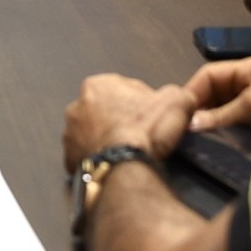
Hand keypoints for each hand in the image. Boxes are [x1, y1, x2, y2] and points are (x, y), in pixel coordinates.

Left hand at [62, 73, 196, 170]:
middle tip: (140, 134)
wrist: (125, 165)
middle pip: (105, 111)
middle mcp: (77, 106)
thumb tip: (180, 98)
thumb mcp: (177, 101)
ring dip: (108, 140)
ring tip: (128, 151)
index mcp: (97, 85)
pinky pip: (87, 157)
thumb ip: (178, 94)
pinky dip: (100, 159)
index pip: (124, 89)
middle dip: (121, 120)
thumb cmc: (145, 130)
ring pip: (94, 134)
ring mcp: (69, 134)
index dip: (142, 103)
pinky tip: (115, 164)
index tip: (152, 116)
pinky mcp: (69, 159)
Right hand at [182, 56, 250, 134]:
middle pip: (215, 94)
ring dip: (209, 124)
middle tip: (182, 128)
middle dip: (199, 108)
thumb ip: (222, 114)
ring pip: (223, 113)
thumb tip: (191, 123)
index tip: (178, 111)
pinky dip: (222, 135)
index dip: (193, 90)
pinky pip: (235, 129)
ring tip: (192, 138)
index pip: (212, 75)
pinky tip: (212, 144)